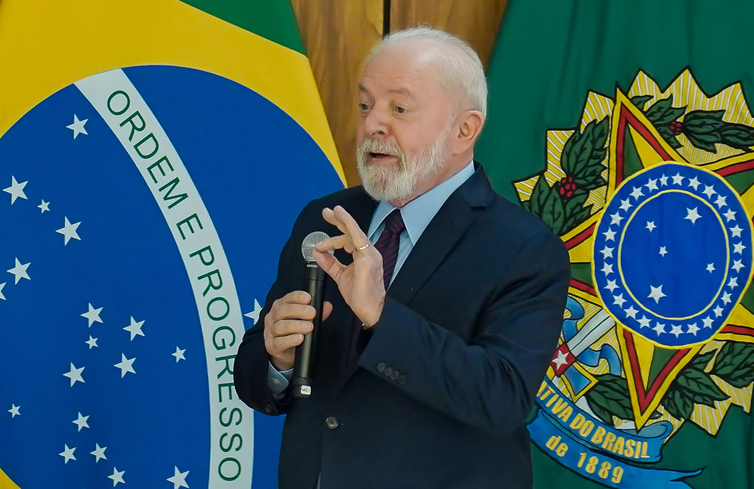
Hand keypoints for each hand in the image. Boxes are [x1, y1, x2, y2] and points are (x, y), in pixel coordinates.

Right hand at [264, 291, 332, 370]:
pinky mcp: (272, 346)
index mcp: (280, 307)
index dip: (297, 297)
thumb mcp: (306, 321)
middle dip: (298, 310)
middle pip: (282, 310)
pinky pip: (279, 342)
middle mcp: (272, 317)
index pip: (287, 298)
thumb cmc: (294, 332)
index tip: (308, 298)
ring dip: (296, 326)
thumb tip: (327, 306)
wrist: (286, 353)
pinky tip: (299, 338)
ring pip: (280, 326)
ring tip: (309, 327)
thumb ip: (317, 314)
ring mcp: (270, 332)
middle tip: (312, 313)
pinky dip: (290, 340)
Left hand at [313, 205, 384, 326]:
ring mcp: (370, 254)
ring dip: (340, 222)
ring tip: (328, 215)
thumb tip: (317, 252)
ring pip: (354, 232)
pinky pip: (357, 237)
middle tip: (327, 212)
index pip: (349, 239)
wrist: (371, 309)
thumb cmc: (361, 295)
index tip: (320, 244)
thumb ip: (330, 263)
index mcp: (364, 256)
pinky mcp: (367, 259)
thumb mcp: (340, 275)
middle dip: (339, 219)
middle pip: (353, 231)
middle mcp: (369, 252)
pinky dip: (348, 226)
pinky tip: (341, 218)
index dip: (333, 238)